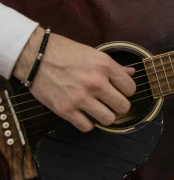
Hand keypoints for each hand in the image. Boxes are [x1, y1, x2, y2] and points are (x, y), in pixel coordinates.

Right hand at [13, 26, 135, 131]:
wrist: (35, 56)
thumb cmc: (65, 52)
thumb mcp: (93, 53)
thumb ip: (114, 66)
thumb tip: (131, 73)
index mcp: (105, 66)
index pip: (131, 88)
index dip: (126, 91)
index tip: (119, 91)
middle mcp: (95, 82)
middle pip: (123, 107)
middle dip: (118, 106)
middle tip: (110, 102)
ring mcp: (81, 98)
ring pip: (109, 120)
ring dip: (104, 116)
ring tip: (97, 109)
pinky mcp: (66, 110)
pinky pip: (87, 127)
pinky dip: (87, 122)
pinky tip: (83, 114)